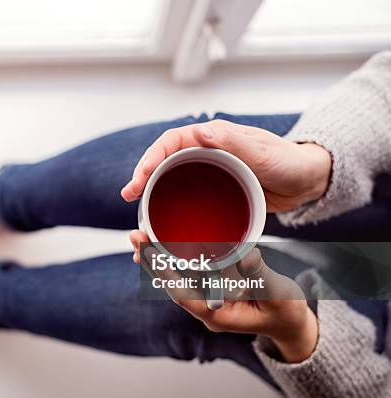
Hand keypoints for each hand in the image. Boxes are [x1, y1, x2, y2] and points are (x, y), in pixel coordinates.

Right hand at [121, 119, 330, 212]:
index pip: (171, 142)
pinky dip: (171, 211)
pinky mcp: (214, 194)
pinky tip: (163, 225)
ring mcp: (208, 174)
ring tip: (138, 214)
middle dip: (143, 176)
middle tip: (129, 195)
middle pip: (164, 162)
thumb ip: (232, 141)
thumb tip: (199, 133)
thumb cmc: (289, 162)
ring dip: (153, 196)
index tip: (140, 177)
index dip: (151, 157)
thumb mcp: (263, 152)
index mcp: (213, 138)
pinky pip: (187, 200)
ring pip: (172, 182)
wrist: (306, 181)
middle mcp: (205, 153)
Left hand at [139, 245, 318, 362]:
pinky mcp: (211, 287)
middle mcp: (206, 308)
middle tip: (136, 236)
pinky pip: (187, 273)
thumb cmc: (286, 313)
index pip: (183, 294)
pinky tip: (163, 240)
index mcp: (218, 315)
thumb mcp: (278, 295)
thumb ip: (260, 276)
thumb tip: (245, 255)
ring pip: (176, 278)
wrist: (290, 323)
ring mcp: (207, 299)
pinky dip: (174, 256)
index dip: (166, 273)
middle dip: (153, 260)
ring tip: (141, 234)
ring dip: (159, 256)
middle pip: (172, 284)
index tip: (150, 252)